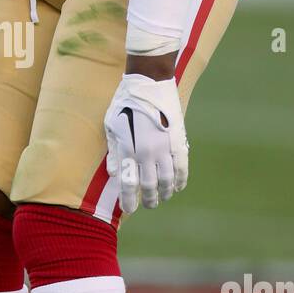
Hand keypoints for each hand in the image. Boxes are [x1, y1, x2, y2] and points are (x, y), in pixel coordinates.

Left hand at [104, 74, 187, 213]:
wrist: (150, 83)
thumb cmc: (124, 103)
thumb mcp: (111, 125)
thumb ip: (115, 152)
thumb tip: (115, 174)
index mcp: (129, 149)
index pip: (128, 184)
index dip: (128, 200)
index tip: (128, 209)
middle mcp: (147, 152)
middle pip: (150, 186)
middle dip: (148, 199)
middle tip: (148, 205)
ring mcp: (165, 147)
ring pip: (167, 180)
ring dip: (165, 192)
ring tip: (162, 197)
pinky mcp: (178, 141)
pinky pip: (182, 167)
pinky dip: (180, 180)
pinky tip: (177, 186)